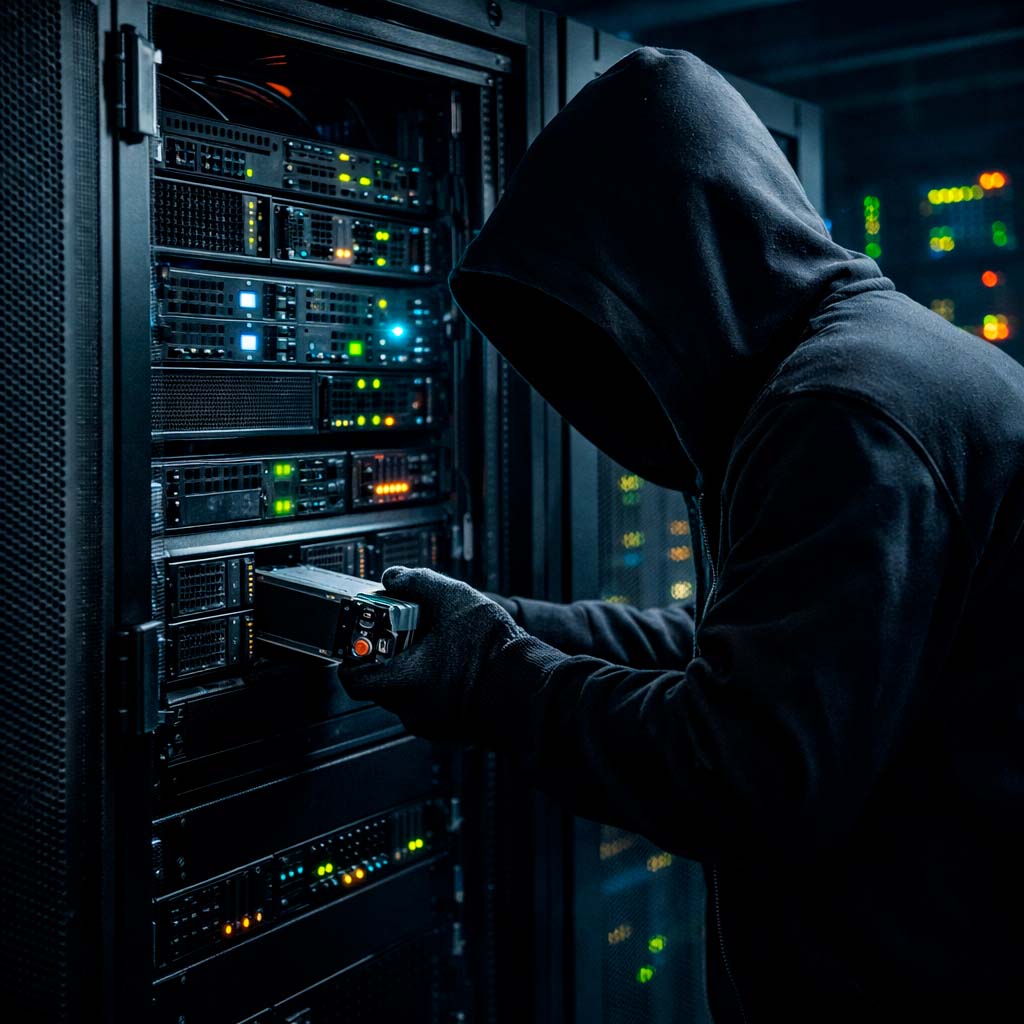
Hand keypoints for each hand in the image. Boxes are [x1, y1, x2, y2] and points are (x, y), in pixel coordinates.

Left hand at [341, 566, 530, 743]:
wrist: (532, 689)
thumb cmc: (494, 653)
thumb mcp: (455, 600)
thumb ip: (418, 582)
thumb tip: (393, 577)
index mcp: (404, 681)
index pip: (352, 678)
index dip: (352, 655)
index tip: (364, 636)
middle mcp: (413, 709)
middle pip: (382, 681)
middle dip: (391, 654)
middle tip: (407, 632)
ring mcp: (433, 722)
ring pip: (409, 692)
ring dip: (415, 669)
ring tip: (438, 644)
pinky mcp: (452, 727)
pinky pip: (431, 703)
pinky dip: (435, 684)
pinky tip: (456, 663)